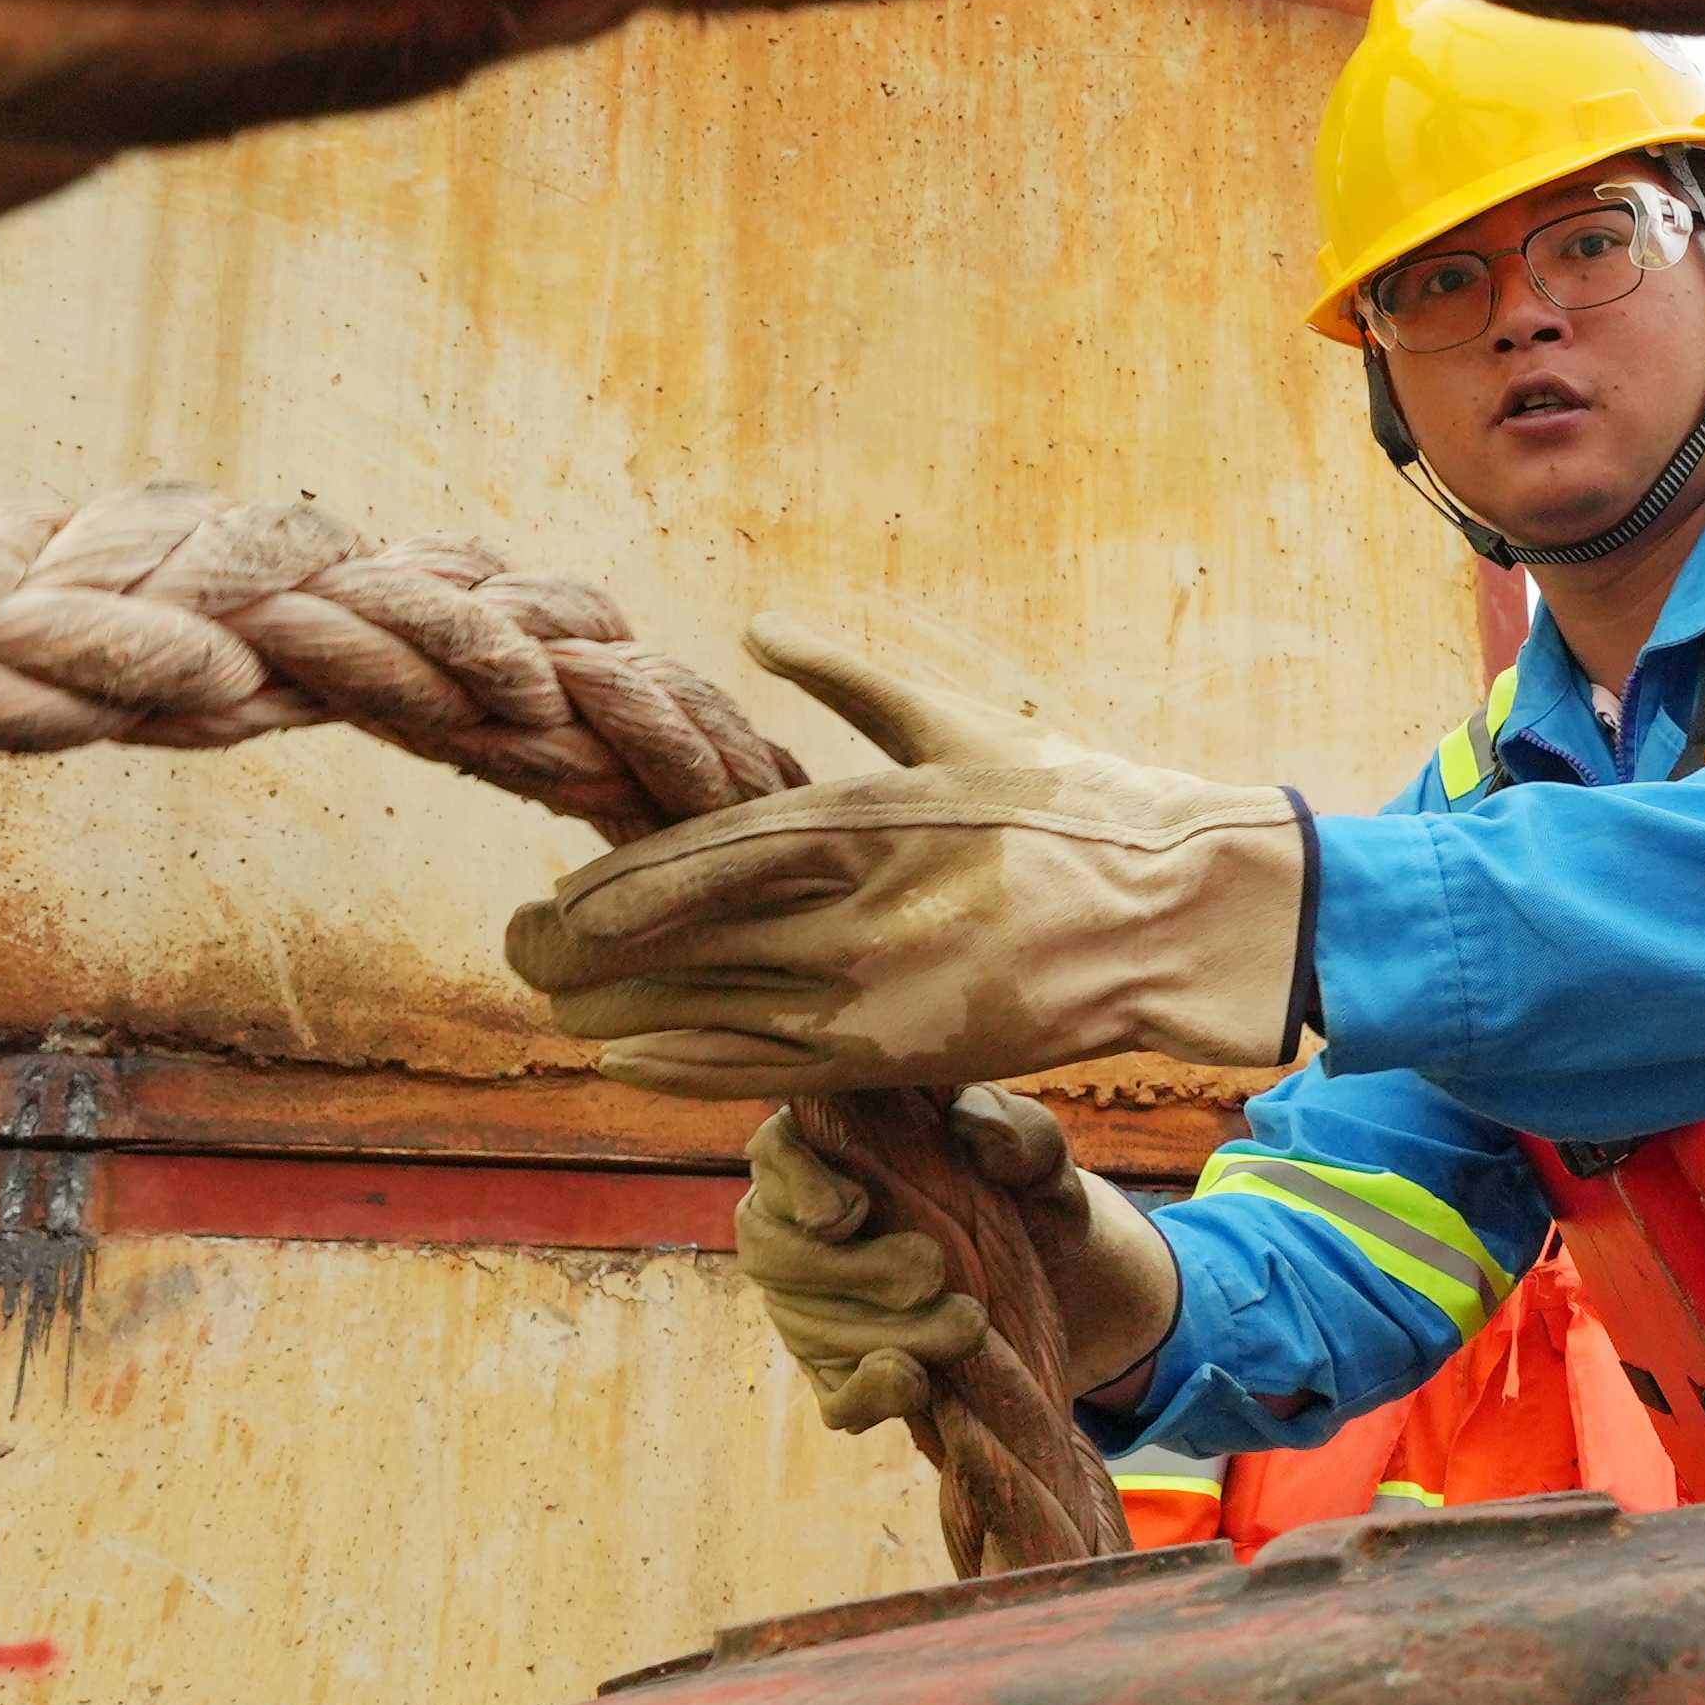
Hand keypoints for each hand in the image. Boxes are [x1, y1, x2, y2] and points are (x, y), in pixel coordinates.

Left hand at [509, 614, 1311, 1095]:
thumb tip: (762, 630)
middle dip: (580, 955)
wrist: (1182, 912)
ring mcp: (877, 993)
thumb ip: (851, 682)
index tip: (552, 891)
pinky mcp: (901, 1056)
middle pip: (675, 945)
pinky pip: (764, 1073)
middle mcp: (857, 911)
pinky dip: (684, 1067)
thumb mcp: (962, 723)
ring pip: (704, 1016)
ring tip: (563, 1008)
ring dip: (618, 1016)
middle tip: (521, 951)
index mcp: (868, 816)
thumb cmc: (1078, 805)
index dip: (605, 887)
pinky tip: (630, 1060)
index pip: (694, 858)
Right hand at [730, 1093, 1180, 1430]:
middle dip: (849, 1270)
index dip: (795, 1181)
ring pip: (803, 1327)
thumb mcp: (1042, 1158)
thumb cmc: (1032, 1199)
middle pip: (772, 1250)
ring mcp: (815, 1310)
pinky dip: (868, 1394)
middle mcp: (804, 1230)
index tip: (848, 1210)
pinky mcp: (847, 1376)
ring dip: (881, 1333)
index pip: (775, 1151)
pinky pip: (834, 1397)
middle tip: (930, 1272)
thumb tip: (971, 1122)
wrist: (1070, 1285)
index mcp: (837, 1152)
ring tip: (968, 1326)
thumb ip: (1016, 1131)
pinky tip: (913, 1381)